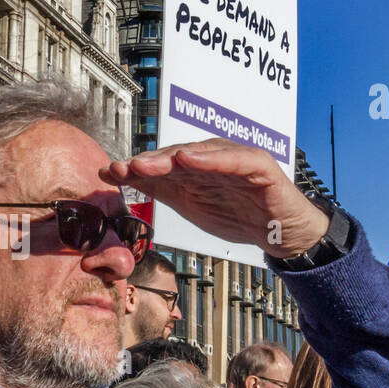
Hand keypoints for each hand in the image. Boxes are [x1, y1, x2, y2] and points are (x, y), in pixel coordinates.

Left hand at [101, 139, 329, 258]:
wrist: (280, 233)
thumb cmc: (237, 214)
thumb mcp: (190, 204)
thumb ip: (159, 188)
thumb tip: (119, 175)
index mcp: (195, 167)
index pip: (161, 164)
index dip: (134, 167)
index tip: (108, 171)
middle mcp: (212, 157)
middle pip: (176, 155)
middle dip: (147, 162)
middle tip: (122, 168)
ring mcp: (235, 158)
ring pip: (200, 154)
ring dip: (171, 157)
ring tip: (145, 164)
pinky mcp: (258, 165)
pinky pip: (234, 160)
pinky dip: (211, 159)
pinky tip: (189, 158)